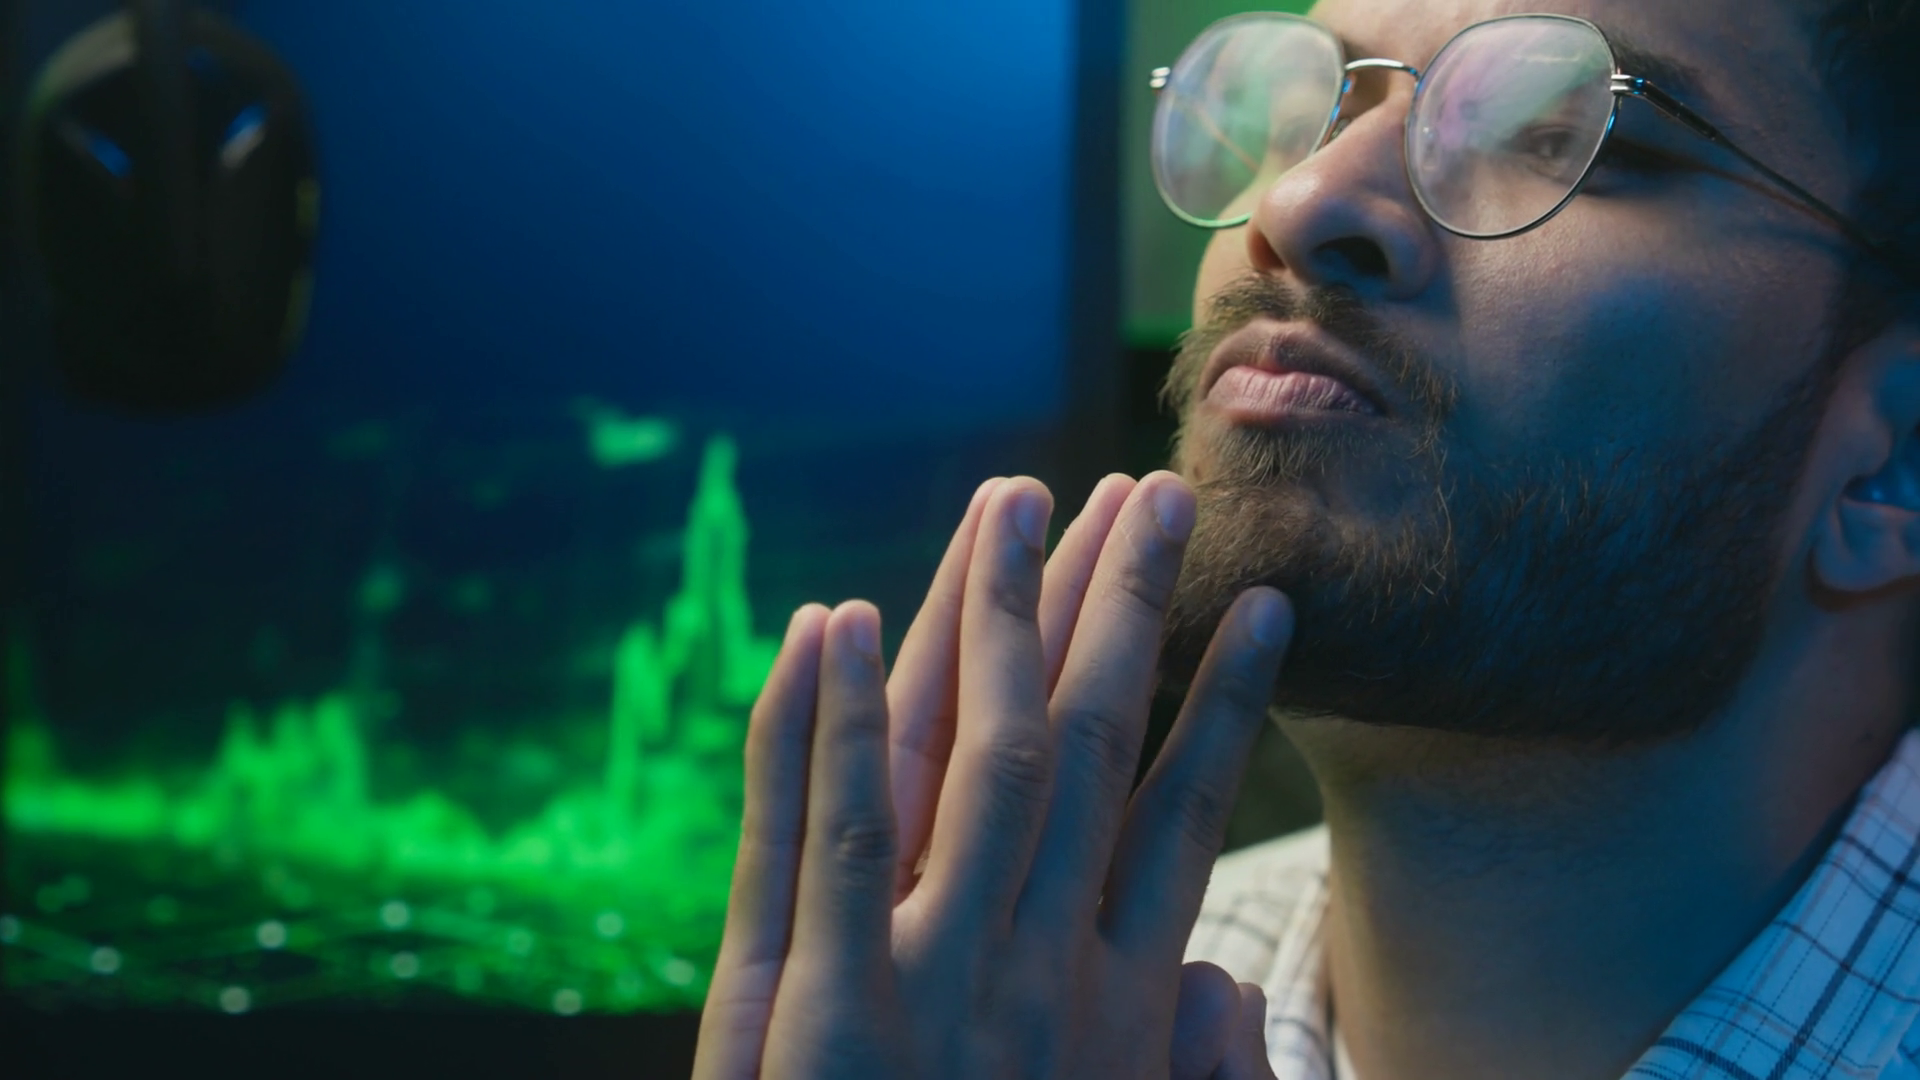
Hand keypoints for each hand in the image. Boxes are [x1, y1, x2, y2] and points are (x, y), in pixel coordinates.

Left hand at [692, 472, 1293, 1078]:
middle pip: (1087, 752)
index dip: (1223, 707)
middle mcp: (1035, 974)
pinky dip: (831, 726)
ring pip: (971, 758)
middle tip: (1151, 493)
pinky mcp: (821, 1016)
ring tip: (1017, 499)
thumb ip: (1196, 1073)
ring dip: (992, 621)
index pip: (1179, 820)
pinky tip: (836, 620)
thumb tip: (1223, 988)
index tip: (1267, 606)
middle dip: (1120, 615)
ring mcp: (928, 985)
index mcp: (1114, 1013)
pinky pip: (825, 838)